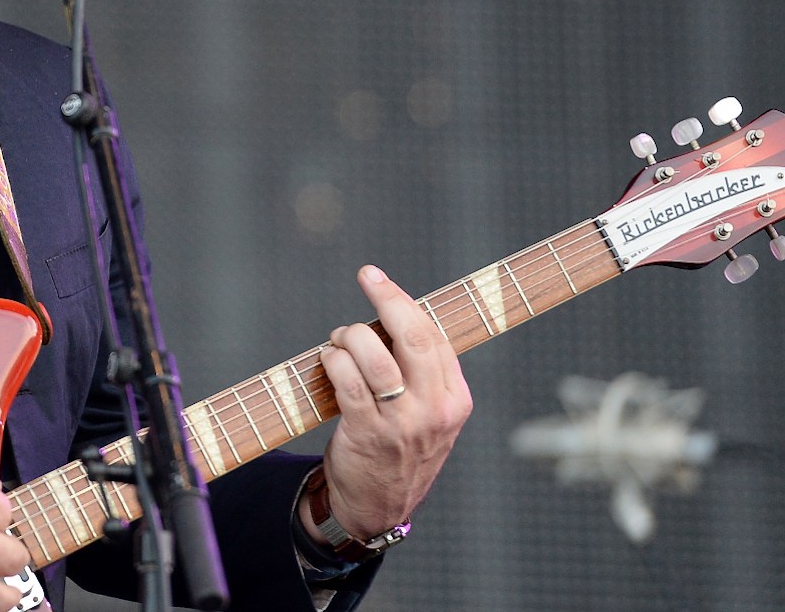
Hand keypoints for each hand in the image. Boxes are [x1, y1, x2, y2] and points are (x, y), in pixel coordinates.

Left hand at [312, 264, 471, 542]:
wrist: (379, 508)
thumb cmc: (400, 448)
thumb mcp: (429, 414)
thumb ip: (421, 373)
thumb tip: (391, 314)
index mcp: (455, 400)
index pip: (434, 337)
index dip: (404, 301)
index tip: (379, 279)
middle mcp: (433, 410)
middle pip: (414, 338)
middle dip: (388, 299)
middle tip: (368, 277)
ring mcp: (401, 424)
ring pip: (374, 357)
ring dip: (349, 336)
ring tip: (339, 339)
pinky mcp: (367, 434)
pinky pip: (347, 383)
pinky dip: (334, 361)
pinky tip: (329, 358)